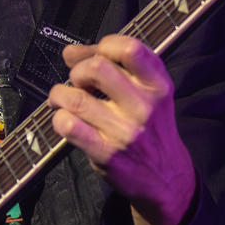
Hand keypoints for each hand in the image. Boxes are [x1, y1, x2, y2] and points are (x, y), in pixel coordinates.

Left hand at [49, 35, 196, 224]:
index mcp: (158, 86)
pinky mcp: (106, 155)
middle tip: (77, 83)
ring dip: (60, 95)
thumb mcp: (149, 94)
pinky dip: (59, 119)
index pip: (129, 48)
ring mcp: (125, 132)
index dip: (102, 46)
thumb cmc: (151, 129)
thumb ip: (114, 67)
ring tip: (61, 100)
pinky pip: (69, 126)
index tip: (95, 56)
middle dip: (77, 71)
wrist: (165, 178)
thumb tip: (71, 52)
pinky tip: (64, 120)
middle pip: (96, 68)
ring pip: (75, 98)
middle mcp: (144, 107)